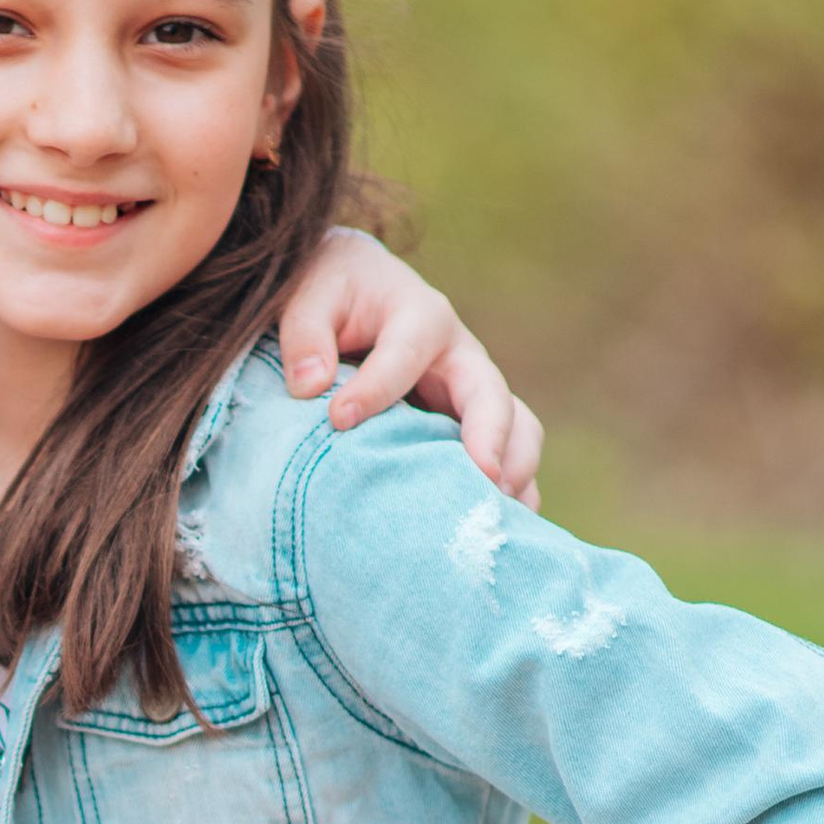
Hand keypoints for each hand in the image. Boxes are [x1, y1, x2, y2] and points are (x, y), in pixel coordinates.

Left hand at [277, 227, 543, 509]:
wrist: (356, 294)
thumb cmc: (334, 295)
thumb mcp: (310, 295)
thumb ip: (305, 333)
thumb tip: (309, 386)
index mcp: (420, 316)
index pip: (406, 353)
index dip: (376, 387)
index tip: (339, 419)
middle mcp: (459, 357)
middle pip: (491, 395)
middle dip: (490, 437)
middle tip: (478, 481)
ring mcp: (473, 395)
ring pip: (518, 428)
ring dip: (513, 470)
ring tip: (493, 516)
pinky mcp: (473, 426)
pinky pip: (509, 457)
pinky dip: (512, 491)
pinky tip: (497, 529)